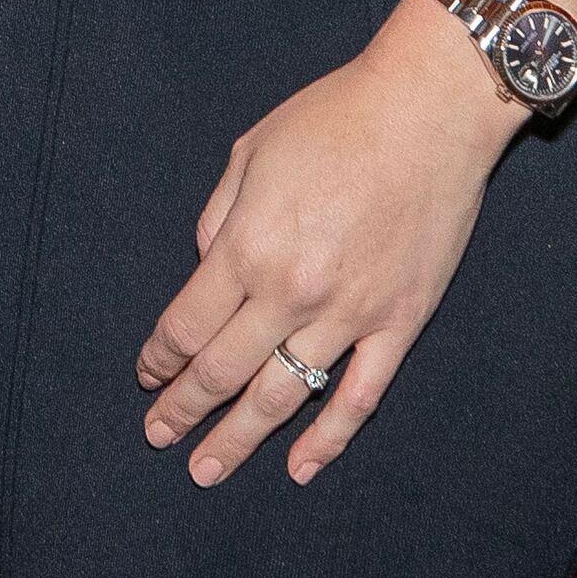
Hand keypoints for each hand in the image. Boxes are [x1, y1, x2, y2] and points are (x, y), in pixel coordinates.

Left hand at [136, 0, 527, 486]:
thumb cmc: (334, 118)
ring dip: (238, 438)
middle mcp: (291, 291)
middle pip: (222, 372)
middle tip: (158, 435)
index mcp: (247, 246)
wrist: (429, 110)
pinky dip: (327, 440)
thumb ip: (218, 218)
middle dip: (182, 409)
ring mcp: (348, 314)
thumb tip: (206, 268)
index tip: (147, 375)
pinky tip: (298, 467)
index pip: (186, 326)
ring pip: (282, 396)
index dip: (159, 359)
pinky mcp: (398, 322)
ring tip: (206, 468)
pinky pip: (358, 397)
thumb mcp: (250, 153)